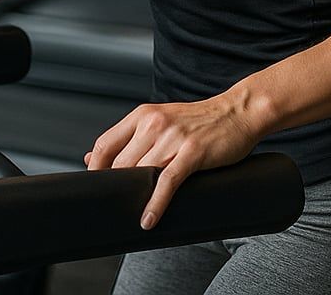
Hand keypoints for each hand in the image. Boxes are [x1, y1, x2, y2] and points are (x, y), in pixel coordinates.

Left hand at [84, 95, 261, 229]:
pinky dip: (155, 203)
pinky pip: (166, 182)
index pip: (105, 144)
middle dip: (116, 187)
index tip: (95, 187)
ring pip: (141, 173)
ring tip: (128, 217)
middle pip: (121, 163)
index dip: (96, 170)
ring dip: (133, 198)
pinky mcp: (192, 153)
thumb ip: (129, 137)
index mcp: (142, 115)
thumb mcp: (159, 120)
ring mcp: (173, 138)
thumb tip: (93, 157)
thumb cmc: (199, 121)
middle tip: (115, 206)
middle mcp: (154, 124)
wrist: (238, 111)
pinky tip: (149, 219)